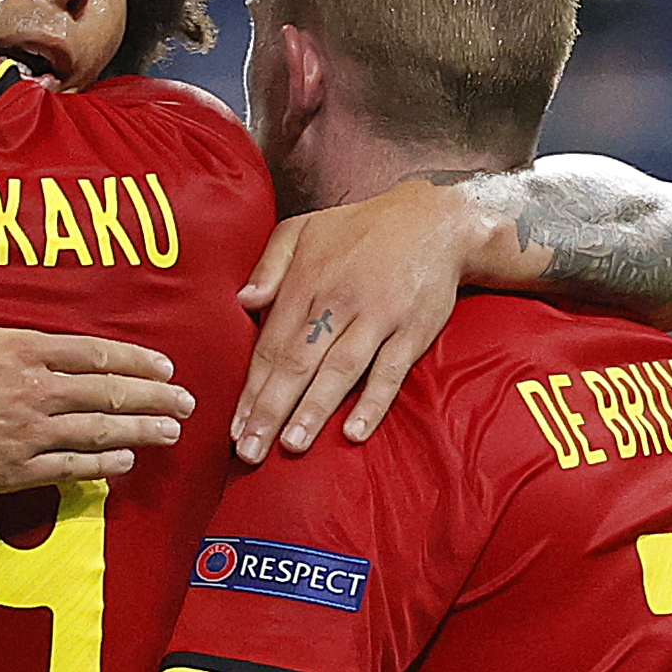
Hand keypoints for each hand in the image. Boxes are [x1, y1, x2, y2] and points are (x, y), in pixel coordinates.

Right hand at [0, 202, 194, 493]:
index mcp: (19, 348)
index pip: (94, 352)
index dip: (134, 361)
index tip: (165, 367)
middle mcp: (33, 390)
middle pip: (109, 392)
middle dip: (154, 398)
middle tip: (188, 404)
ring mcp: (26, 433)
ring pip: (99, 431)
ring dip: (141, 432)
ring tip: (172, 434)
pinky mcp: (11, 471)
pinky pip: (70, 469)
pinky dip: (103, 468)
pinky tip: (125, 466)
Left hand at [229, 181, 486, 462]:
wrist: (435, 220)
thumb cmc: (361, 229)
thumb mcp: (305, 228)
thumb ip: (270, 263)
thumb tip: (243, 302)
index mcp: (306, 280)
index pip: (271, 344)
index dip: (252, 388)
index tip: (236, 426)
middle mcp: (337, 301)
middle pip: (297, 362)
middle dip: (270, 410)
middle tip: (251, 452)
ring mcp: (377, 317)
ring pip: (339, 370)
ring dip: (313, 410)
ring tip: (291, 446)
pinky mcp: (412, 330)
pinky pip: (390, 372)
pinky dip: (372, 402)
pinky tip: (354, 432)